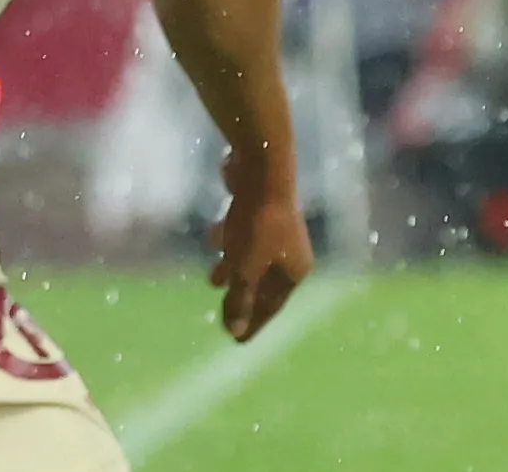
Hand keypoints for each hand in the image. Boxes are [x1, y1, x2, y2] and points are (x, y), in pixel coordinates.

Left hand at [208, 151, 313, 341]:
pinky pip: (244, 235)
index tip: (236, 342)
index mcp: (295, 269)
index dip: (253, 324)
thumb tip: (235, 332)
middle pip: (264, 283)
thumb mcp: (245, 267)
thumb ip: (240, 299)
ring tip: (212, 280)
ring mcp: (277, 228)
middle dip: (242, 298)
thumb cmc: (256, 223)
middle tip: (225, 316)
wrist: (261, 166)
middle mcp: (290, 250)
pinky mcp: (261, 208)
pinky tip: (212, 241)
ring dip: (232, 270)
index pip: (272, 306)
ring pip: (252, 257)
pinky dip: (230, 243)